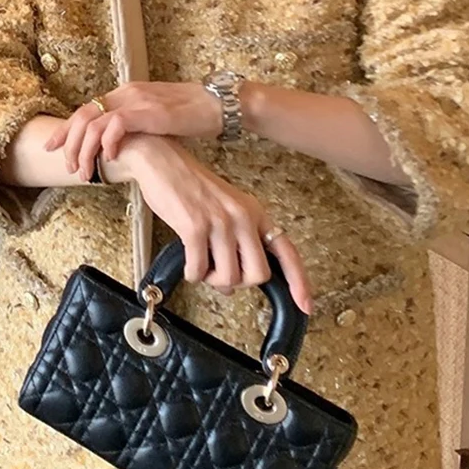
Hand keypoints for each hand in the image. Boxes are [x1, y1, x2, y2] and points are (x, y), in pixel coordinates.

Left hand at [43, 83, 221, 180]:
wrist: (218, 104)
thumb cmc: (193, 115)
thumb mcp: (157, 119)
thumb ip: (138, 127)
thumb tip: (125, 147)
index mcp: (127, 93)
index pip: (87, 110)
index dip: (68, 130)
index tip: (55, 147)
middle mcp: (126, 93)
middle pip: (82, 115)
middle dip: (67, 142)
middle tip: (63, 164)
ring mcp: (136, 100)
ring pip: (93, 123)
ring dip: (84, 150)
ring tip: (84, 171)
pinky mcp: (147, 111)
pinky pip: (115, 126)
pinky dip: (107, 143)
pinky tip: (109, 159)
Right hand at [119, 136, 313, 314]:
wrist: (162, 163)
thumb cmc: (191, 187)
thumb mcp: (225, 211)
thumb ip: (235, 245)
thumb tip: (231, 284)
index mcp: (255, 213)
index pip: (287, 251)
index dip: (299, 282)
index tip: (306, 306)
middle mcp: (243, 217)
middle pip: (258, 274)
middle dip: (238, 282)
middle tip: (221, 273)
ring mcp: (220, 222)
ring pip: (229, 277)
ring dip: (211, 280)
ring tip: (202, 265)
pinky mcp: (195, 227)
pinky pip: (199, 270)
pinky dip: (193, 274)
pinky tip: (188, 263)